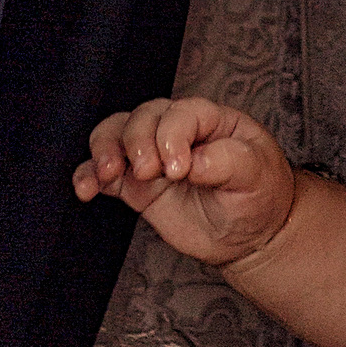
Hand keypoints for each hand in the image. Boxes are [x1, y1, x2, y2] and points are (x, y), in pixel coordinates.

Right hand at [73, 97, 295, 264]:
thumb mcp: (257, 175)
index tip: (180, 169)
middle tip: (149, 173)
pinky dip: (88, 176)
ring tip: (108, 174)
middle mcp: (176, 131)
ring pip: (115, 135)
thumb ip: (229, 161)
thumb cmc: (259, 195)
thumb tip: (194, 160)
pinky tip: (86, 190)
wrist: (249, 233)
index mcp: (210, 120)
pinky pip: (101, 172)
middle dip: (137, 142)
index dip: (173, 135)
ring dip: (105, 150)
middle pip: (142, 117)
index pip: (181, 113)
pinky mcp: (134, 184)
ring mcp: (152, 156)